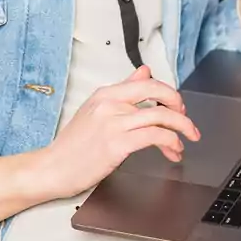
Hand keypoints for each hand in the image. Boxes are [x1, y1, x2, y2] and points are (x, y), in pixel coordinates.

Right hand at [0, 67, 199, 222]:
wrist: (52, 168)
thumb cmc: (73, 145)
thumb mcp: (96, 110)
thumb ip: (123, 91)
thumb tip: (145, 71)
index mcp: (106, 93)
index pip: (148, 82)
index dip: (169, 93)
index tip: (178, 107)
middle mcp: (110, 103)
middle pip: (158, 94)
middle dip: (180, 107)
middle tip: (187, 122)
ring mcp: (113, 123)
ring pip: (161, 116)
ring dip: (180, 129)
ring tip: (185, 142)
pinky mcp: (117, 144)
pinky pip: (154, 136)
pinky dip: (170, 142)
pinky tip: (172, 151)